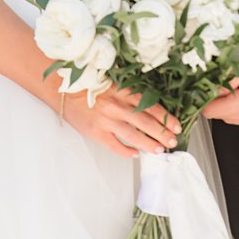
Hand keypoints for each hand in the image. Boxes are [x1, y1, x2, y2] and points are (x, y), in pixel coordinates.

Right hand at [61, 84, 182, 159]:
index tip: (177, 125)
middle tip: (172, 141)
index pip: (151, 106)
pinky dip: (127, 151)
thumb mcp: (112, 84)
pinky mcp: (97, 132)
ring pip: (134, 136)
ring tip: (159, 149)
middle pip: (147, 123)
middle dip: (162, 133)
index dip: (166, 118)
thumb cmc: (87, 85)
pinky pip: (116, 146)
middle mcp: (117, 106)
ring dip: (149, 144)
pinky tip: (134, 154)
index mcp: (123, 92)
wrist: (61, 89)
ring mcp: (107, 121)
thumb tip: (148, 109)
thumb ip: (128, 95)